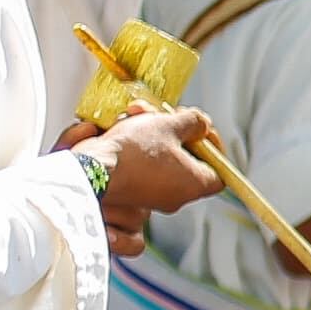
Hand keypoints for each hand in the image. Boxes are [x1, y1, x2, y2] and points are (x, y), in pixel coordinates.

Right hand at [80, 106, 220, 221]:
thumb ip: (193, 122)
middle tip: (164, 114)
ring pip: (158, 156)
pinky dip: (133, 144)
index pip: (220, 171)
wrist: (90, 172)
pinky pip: (138, 164)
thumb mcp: (169, 125)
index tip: (200, 129)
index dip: (213, 148)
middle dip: (174, 129)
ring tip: (135, 114)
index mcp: (194, 184)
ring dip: (149, 130)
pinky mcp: (129, 190)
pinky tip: (120, 127)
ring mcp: (151, 195)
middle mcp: (175, 196)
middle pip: (186, 158)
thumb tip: (202, 125)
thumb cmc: (132, 153)